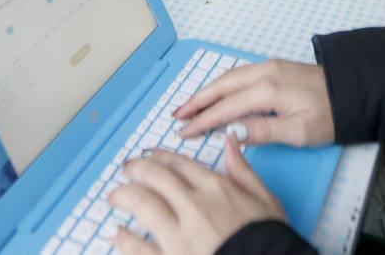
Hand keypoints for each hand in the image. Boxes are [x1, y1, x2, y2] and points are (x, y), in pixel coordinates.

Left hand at [109, 139, 283, 254]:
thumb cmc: (270, 239)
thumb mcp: (265, 199)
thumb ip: (243, 169)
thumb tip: (231, 140)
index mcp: (217, 189)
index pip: (181, 165)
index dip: (161, 157)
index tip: (150, 155)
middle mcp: (195, 206)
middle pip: (157, 178)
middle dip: (137, 170)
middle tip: (127, 169)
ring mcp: (180, 235)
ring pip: (143, 204)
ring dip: (125, 196)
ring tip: (115, 195)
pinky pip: (139, 247)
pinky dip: (124, 238)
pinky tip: (117, 233)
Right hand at [174, 60, 333, 146]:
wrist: (355, 91)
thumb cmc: (331, 115)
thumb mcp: (300, 131)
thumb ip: (263, 131)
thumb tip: (231, 132)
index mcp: (267, 89)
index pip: (225, 108)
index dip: (202, 121)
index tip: (184, 133)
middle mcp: (264, 72)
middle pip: (220, 86)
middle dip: (196, 101)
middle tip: (175, 115)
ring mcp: (269, 66)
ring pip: (228, 77)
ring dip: (207, 91)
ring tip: (189, 106)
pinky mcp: (275, 66)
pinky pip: (238, 73)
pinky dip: (221, 84)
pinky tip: (216, 92)